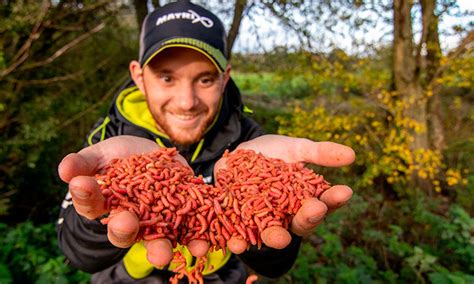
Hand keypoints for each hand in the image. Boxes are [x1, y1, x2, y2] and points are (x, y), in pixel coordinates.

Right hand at [58, 135, 206, 266]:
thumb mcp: (101, 155)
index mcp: (104, 205)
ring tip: (163, 254)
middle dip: (124, 228)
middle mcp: (129, 220)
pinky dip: (196, 241)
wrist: (152, 155)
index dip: (86, 196)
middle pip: (123, 232)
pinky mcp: (182, 217)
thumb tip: (65, 170)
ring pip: (157, 241)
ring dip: (160, 249)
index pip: (91, 205)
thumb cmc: (119, 157)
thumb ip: (84, 163)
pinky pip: (189, 233)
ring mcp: (156, 222)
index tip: (82, 184)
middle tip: (124, 221)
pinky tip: (202, 244)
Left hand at [214, 134, 354, 252]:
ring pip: (272, 235)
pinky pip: (238, 237)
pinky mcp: (238, 223)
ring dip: (275, 238)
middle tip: (315, 209)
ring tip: (281, 238)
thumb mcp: (297, 148)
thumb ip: (320, 153)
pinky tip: (236, 244)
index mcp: (306, 201)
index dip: (334, 199)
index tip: (345, 191)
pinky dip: (237, 242)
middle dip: (309, 218)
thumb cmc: (274, 152)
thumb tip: (352, 154)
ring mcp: (264, 223)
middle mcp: (287, 217)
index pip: (324, 203)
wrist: (239, 153)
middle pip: (301, 223)